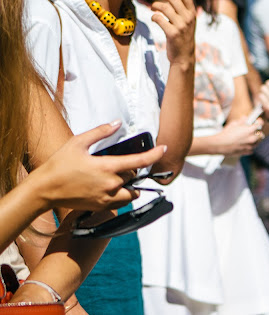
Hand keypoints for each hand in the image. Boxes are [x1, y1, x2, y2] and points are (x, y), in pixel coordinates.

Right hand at [29, 120, 165, 210]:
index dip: (154, 155)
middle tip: (117, 164)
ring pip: (131, 193)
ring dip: (130, 186)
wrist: (44, 190)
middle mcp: (110, 184)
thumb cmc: (59, 165)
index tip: (164, 149)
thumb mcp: (78, 142)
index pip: (139, 161)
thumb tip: (117, 123)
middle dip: (131, 169)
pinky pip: (120, 203)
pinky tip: (109, 188)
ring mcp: (106, 198)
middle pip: (134, 176)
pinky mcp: (101, 207)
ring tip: (117, 178)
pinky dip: (121, 196)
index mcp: (107, 167)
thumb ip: (100, 132)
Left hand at [150, 0, 195, 65]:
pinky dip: (154, 16)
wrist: (184, 56)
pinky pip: (159, 19)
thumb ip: (182, 9)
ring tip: (152, 7)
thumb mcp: (187, 22)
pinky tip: (154, 18)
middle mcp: (188, 18)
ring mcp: (181, 26)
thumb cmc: (183, 37)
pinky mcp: (172, 33)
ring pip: (164, 7)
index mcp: (192, 13)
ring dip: (155, 5)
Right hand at [210, 118, 263, 156]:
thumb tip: (245, 117)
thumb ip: (241, 121)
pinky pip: (252, 149)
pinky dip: (250, 147)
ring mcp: (249, 146)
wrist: (219, 144)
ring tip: (248, 138)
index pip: (260, 124)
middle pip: (260, 134)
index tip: (258, 121)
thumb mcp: (233, 124)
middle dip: (257, 132)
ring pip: (257, 142)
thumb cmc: (226, 134)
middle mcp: (251, 138)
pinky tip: (244, 144)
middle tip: (252, 130)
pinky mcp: (246, 152)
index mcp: (249, 130)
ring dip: (254, 140)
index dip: (259, 121)